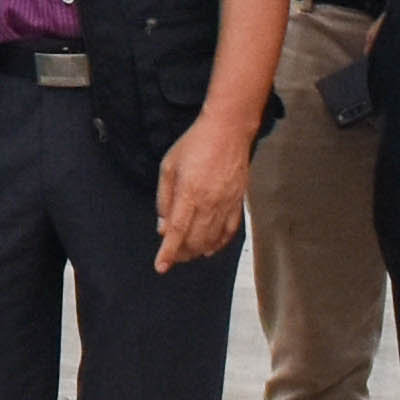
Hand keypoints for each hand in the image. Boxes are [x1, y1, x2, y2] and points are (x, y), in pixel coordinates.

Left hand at [153, 111, 250, 271]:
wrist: (227, 131)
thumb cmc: (194, 145)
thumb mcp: (168, 166)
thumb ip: (164, 198)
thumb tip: (163, 226)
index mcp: (189, 193)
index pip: (177, 231)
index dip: (168, 252)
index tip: (161, 267)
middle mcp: (209, 203)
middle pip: (195, 240)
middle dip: (182, 254)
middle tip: (172, 257)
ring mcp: (226, 205)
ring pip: (212, 240)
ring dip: (198, 251)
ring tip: (187, 254)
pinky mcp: (238, 203)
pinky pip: (229, 231)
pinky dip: (219, 244)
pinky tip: (210, 249)